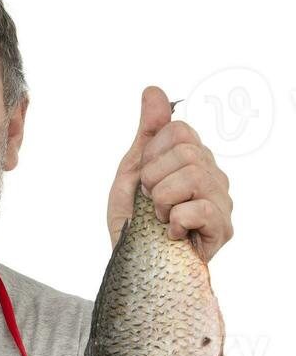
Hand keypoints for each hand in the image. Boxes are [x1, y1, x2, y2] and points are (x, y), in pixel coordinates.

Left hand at [107, 85, 233, 261]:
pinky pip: (200, 208)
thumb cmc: (133, 223)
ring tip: (160, 219)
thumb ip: (148, 133)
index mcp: (193, 158)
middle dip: (154, 180)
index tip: (144, 181)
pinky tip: (171, 234)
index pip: (179, 130)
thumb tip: (153, 90)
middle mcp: (213, 175)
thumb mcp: (132, 172)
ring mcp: (222, 201)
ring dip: (162, 202)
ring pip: (193, 176)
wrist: (131, 265)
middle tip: (150, 203)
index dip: (152, 156)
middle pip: (187, 151)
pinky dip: (174, 222)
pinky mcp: (223, 228)